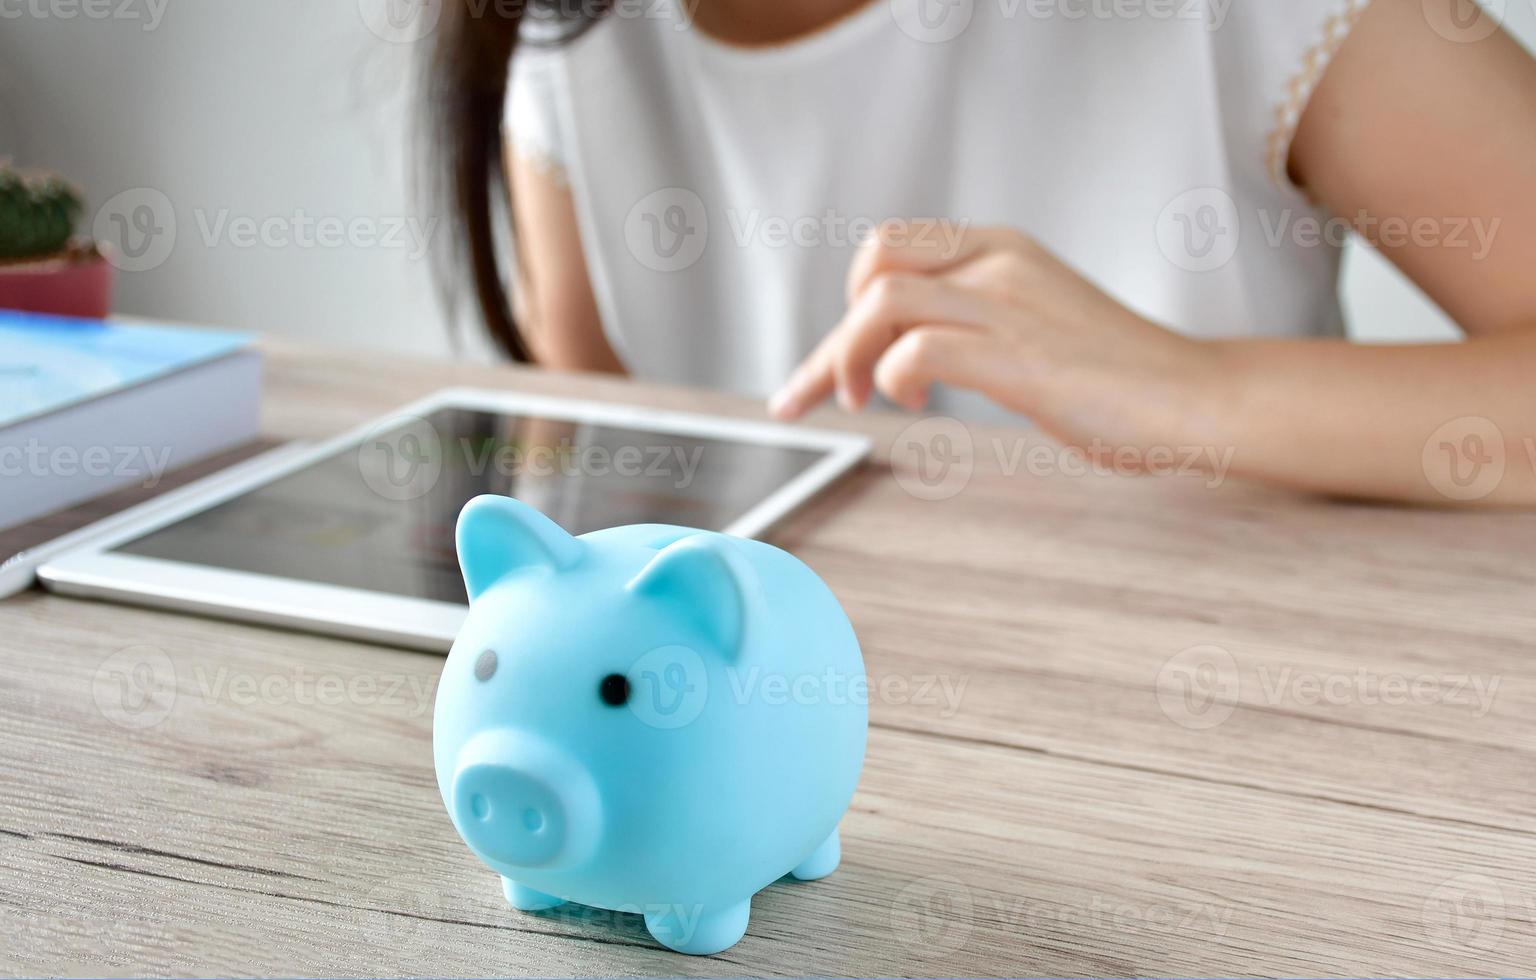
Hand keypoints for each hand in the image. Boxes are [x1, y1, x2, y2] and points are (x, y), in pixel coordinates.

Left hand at [768, 223, 1224, 460]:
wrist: (1193, 396)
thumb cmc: (1115, 373)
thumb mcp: (1033, 317)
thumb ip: (975, 314)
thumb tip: (904, 349)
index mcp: (999, 247)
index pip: (889, 247)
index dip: (847, 301)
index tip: (832, 360)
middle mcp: (997, 263)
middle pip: (873, 265)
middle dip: (836, 332)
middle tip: (838, 389)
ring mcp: (1007, 305)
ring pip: (882, 303)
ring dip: (850, 356)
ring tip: (865, 399)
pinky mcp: (1017, 356)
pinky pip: (918, 349)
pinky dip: (894, 379)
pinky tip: (918, 404)